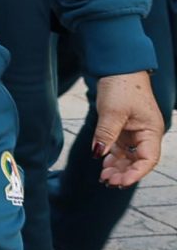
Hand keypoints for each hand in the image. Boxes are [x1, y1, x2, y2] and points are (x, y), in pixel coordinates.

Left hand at [92, 70, 163, 188]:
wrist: (118, 68)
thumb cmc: (121, 86)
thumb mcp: (112, 112)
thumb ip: (106, 134)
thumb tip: (98, 153)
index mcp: (151, 131)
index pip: (148, 159)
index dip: (136, 173)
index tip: (120, 182)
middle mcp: (146, 134)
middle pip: (138, 161)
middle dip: (124, 173)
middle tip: (107, 181)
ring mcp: (134, 132)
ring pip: (128, 156)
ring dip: (117, 167)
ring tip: (104, 177)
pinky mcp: (124, 128)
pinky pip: (120, 147)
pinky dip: (112, 156)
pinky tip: (103, 163)